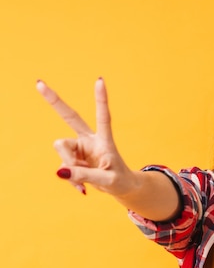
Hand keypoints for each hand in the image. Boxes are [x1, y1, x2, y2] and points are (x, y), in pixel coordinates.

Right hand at [37, 78, 134, 195]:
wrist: (120, 187)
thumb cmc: (120, 181)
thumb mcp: (108, 181)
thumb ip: (86, 176)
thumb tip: (60, 172)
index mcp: (104, 140)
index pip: (103, 117)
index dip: (101, 99)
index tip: (100, 80)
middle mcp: (89, 139)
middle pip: (70, 116)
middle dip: (54, 101)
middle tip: (39, 84)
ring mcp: (79, 148)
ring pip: (61, 148)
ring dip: (69, 166)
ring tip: (86, 178)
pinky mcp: (72, 159)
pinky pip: (63, 168)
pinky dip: (71, 179)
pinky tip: (82, 186)